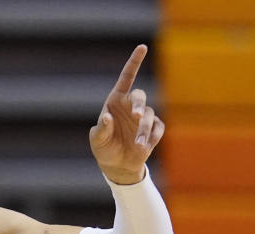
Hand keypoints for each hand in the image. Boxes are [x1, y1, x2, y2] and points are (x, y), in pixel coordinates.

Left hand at [89, 44, 164, 184]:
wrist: (117, 165)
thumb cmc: (104, 149)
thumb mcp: (97, 141)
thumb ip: (101, 129)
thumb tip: (107, 117)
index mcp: (115, 101)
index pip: (126, 78)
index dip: (134, 62)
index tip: (142, 47)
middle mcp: (131, 106)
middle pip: (140, 96)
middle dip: (139, 105)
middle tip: (136, 116)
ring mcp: (143, 117)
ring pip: (149, 116)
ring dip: (144, 130)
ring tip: (137, 145)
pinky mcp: (154, 129)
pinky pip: (158, 128)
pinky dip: (152, 137)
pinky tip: (144, 147)